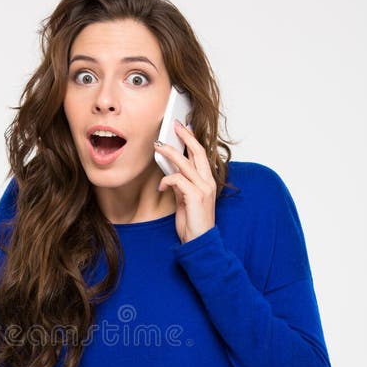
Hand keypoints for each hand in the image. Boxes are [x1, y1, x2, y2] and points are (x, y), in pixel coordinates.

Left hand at [155, 120, 216, 243]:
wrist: (199, 241)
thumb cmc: (193, 222)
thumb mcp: (185, 199)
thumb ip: (181, 185)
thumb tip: (171, 172)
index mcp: (207, 181)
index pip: (201, 154)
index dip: (192, 139)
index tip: (183, 127)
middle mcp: (208, 182)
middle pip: (198, 152)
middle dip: (185, 136)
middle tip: (174, 125)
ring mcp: (203, 188)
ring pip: (185, 163)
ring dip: (170, 152)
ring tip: (158, 147)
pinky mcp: (196, 196)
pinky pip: (177, 180)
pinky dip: (166, 181)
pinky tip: (161, 188)